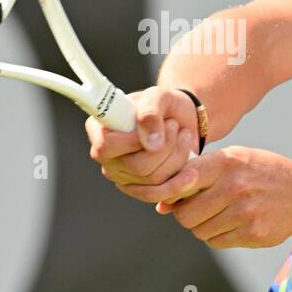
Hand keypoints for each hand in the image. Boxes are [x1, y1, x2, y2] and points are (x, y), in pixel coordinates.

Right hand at [84, 86, 199, 188]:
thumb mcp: (159, 96)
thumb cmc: (164, 105)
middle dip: (166, 145)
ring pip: (152, 179)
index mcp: (100, 129)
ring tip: (183, 136)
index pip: (105, 146)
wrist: (181, 121)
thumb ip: (151, 112)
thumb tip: (152, 145)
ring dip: (177, 156)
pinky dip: (178, 184)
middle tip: (175, 125)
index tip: (160, 124)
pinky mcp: (139, 189)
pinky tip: (192, 173)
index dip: (133, 141)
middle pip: (135, 166)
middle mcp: (106, 156)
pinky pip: (157, 195)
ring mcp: (121, 176)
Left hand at [120, 146, 291, 248]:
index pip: (182, 180)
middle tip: (198, 209)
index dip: (172, 192)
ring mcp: (244, 212)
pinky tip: (233, 223)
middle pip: (185, 215)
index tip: (175, 195)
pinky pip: (217, 242)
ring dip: (203, 227)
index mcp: (226, 163)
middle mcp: (234, 187)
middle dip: (186, 215)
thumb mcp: (232, 162)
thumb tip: (161, 206)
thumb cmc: (258, 174)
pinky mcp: (252, 233)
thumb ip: (197, 176)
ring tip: (220, 214)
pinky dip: (219, 236)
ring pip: (199, 231)